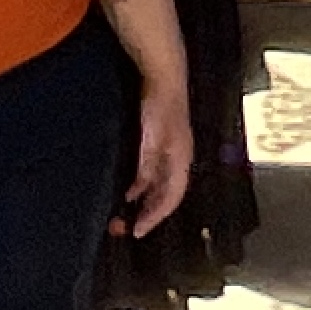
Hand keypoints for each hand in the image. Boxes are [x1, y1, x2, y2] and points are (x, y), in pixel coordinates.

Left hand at [122, 82, 192, 233]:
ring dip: (146, 201)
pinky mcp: (162, 145)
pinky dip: (142, 185)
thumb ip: (147, 164)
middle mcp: (179, 160)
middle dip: (150, 213)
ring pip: (160, 186)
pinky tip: (130, 189)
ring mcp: (172, 152)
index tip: (139, 231)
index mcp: (181, 160)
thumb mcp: (151, 139)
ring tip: (129, 213)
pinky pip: (154, 174)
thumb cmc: (161, 106)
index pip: (172, 198)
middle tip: (130, 227)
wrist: (164, 78)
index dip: (155, 216)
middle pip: (167, 195)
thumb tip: (139, 189)